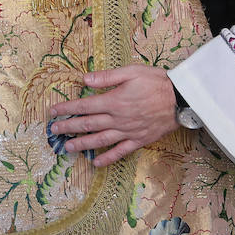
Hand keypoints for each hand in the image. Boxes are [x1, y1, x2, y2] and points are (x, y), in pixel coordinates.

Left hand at [47, 64, 179, 166]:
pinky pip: (120, 152)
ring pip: (99, 140)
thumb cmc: (156, 82)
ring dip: (81, 144)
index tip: (53, 111)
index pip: (84, 106)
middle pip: (87, 124)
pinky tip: (95, 162)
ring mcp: (127, 132)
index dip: (67, 108)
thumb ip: (107, 77)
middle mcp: (118, 119)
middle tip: (53, 130)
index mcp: (114, 101)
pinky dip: (107, 158)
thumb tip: (84, 79)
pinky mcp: (138, 140)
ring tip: (67, 148)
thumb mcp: (131, 71)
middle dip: (68, 127)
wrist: (181, 99)